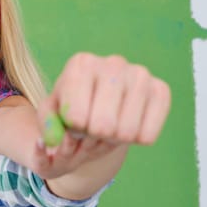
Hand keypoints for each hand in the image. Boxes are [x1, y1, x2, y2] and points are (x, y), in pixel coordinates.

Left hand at [35, 53, 170, 197]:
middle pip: (103, 126)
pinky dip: (135, 139)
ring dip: (114, 139)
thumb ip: (46, 128)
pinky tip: (128, 125)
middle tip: (92, 125)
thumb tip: (48, 143)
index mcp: (80, 64)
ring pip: (126, 132)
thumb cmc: (72, 108)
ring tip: (109, 124)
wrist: (101, 103)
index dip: (73, 129)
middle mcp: (113, 63)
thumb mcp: (50, 115)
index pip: (75, 117)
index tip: (74, 120)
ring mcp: (140, 74)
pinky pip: (148, 134)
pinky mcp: (160, 89)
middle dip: (93, 135)